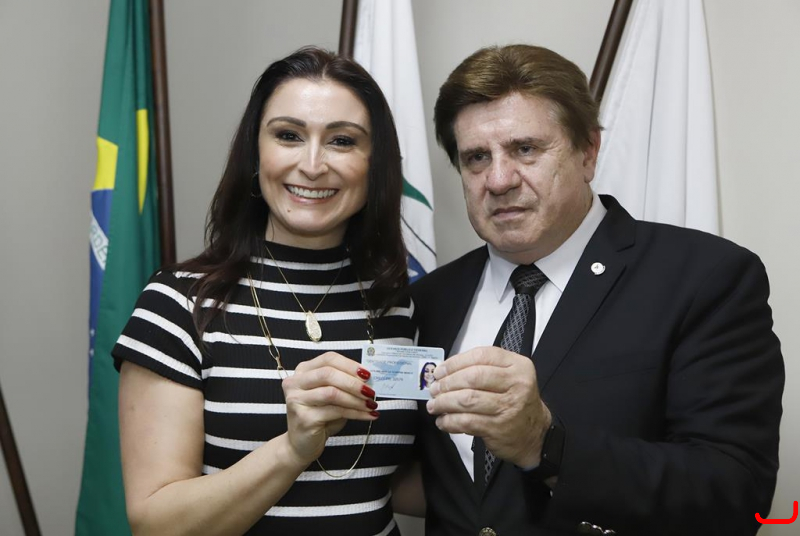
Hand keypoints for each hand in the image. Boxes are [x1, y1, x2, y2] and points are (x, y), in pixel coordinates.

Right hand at [281, 352, 377, 465]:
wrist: (301, 444)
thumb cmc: (319, 417)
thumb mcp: (332, 396)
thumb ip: (344, 384)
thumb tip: (369, 381)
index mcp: (303, 371)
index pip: (328, 359)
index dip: (350, 365)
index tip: (367, 374)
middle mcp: (295, 383)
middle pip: (328, 374)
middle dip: (353, 382)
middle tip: (371, 391)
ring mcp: (297, 400)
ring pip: (332, 393)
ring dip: (356, 399)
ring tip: (371, 404)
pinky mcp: (304, 418)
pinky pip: (335, 411)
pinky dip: (355, 413)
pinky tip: (367, 415)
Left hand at [425, 346, 550, 467]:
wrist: (534, 434)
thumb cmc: (515, 402)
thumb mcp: (509, 377)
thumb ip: (483, 369)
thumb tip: (445, 372)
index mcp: (517, 366)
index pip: (481, 355)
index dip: (455, 362)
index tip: (440, 370)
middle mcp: (516, 384)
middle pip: (472, 377)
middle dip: (447, 383)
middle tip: (435, 389)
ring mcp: (508, 407)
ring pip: (467, 400)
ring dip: (444, 402)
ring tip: (434, 405)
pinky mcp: (498, 428)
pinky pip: (467, 421)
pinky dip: (450, 421)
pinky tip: (443, 421)